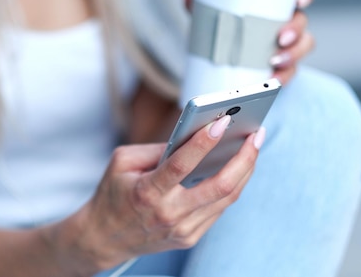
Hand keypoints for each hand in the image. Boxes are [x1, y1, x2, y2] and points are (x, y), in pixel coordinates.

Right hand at [75, 116, 264, 269]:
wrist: (105, 237)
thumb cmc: (114, 192)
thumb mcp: (123, 161)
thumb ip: (158, 148)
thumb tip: (195, 135)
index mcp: (147, 192)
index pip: (181, 165)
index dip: (203, 142)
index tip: (221, 121)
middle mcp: (169, 214)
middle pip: (219, 187)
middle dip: (244, 158)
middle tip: (256, 134)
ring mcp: (183, 230)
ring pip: (227, 198)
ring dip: (245, 169)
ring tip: (253, 146)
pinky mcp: (191, 237)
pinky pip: (219, 208)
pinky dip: (232, 185)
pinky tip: (238, 167)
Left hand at [179, 0, 315, 85]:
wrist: (216, 56)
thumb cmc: (222, 26)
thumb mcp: (210, 14)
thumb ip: (199, 1)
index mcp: (275, 4)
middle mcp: (285, 23)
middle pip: (302, 23)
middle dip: (296, 31)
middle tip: (279, 39)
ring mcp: (286, 45)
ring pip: (302, 47)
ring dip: (293, 55)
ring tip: (275, 61)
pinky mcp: (281, 66)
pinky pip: (290, 71)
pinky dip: (284, 76)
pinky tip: (274, 80)